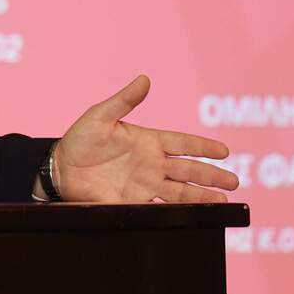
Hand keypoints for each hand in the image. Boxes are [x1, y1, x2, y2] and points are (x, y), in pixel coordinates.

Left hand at [50, 75, 239, 202]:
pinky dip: (179, 211)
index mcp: (148, 141)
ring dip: (202, 196)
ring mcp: (145, 184)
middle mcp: (152, 163)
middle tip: (233, 182)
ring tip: (223, 201)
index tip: (224, 150)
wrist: (60, 168)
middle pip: (188, 169)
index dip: (202, 146)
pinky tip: (195, 215)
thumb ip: (124, 100)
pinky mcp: (134, 201)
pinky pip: (161, 207)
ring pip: (181, 190)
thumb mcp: (101, 115)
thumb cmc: (80, 138)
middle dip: (211, 175)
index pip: (182, 143)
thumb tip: (144, 79)